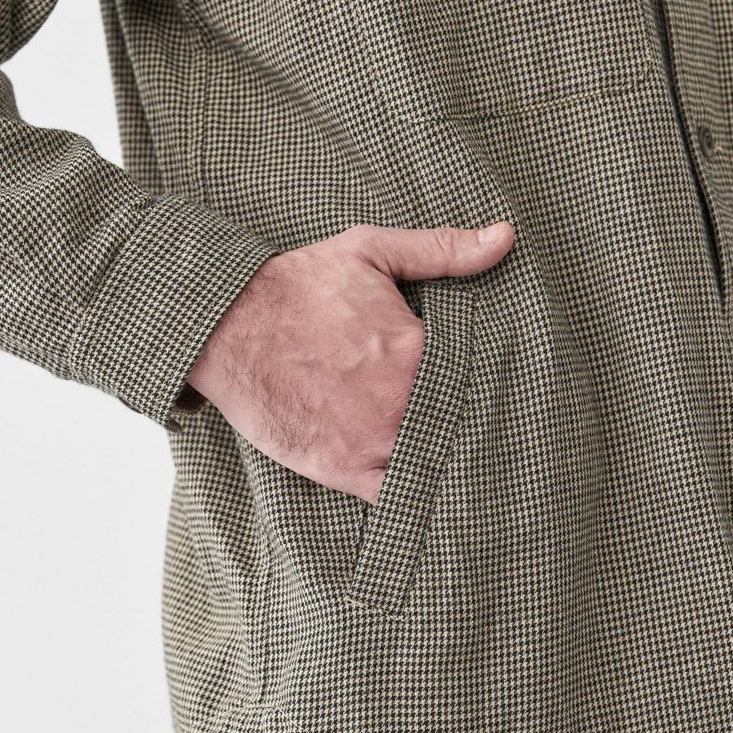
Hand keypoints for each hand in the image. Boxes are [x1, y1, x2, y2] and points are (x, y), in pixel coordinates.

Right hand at [186, 222, 513, 503]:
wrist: (228, 326)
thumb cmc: (297, 285)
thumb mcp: (372, 251)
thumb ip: (443, 250)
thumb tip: (504, 238)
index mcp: (416, 351)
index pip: (475, 377)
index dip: (482, 381)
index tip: (487, 384)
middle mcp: (401, 403)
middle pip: (456, 422)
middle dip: (466, 421)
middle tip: (478, 423)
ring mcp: (374, 442)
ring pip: (431, 461)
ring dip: (443, 457)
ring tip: (454, 455)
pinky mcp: (344, 470)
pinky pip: (395, 495)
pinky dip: (411, 490)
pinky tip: (421, 481)